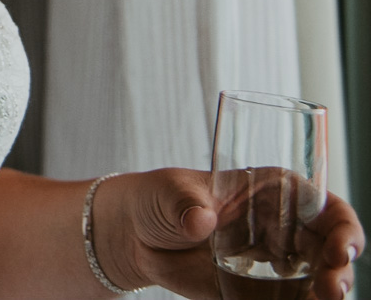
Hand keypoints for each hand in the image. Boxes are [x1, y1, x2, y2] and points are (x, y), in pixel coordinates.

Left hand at [95, 168, 361, 298]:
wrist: (137, 236)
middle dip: (339, 273)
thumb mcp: (168, 192)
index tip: (339, 251)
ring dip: (323, 297)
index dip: (342, 229)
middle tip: (330, 291)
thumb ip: (184, 203)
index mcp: (275, 191)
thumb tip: (200, 220)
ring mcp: (277, 263)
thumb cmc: (159, 199)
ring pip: (318, 283)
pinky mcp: (261, 292)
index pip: (326, 207)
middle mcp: (286, 228)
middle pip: (331, 252)